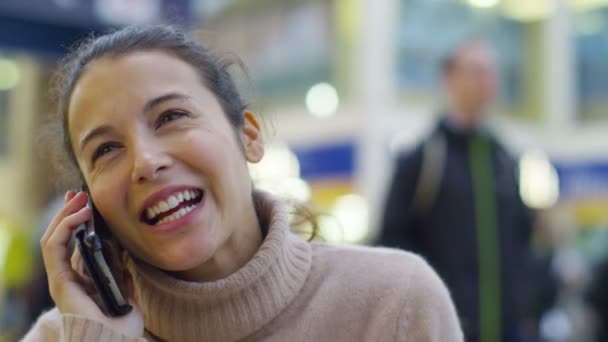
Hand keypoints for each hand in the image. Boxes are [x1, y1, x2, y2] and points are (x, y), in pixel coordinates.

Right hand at [40, 191, 142, 336]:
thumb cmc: (121, 327)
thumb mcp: (125, 294)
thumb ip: (121, 276)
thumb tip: (124, 258)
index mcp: (83, 282)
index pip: (75, 246)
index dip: (79, 225)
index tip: (87, 205)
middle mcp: (68, 280)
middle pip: (61, 239)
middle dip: (67, 214)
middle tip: (78, 194)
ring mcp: (62, 280)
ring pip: (53, 239)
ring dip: (64, 215)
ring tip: (79, 199)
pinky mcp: (60, 280)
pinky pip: (55, 247)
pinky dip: (65, 226)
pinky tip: (81, 215)